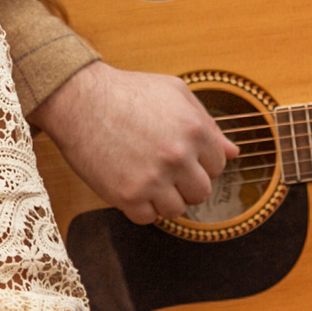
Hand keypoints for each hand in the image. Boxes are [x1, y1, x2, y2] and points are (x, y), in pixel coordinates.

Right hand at [32, 61, 235, 224]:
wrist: (78, 99)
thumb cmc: (127, 92)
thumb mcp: (175, 93)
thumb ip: (208, 124)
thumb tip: (233, 153)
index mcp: (194, 130)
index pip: (218, 166)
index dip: (199, 162)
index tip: (180, 157)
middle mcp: (177, 157)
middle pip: (201, 193)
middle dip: (185, 184)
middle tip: (163, 170)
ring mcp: (152, 179)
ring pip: (176, 210)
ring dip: (163, 198)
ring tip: (145, 176)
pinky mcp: (126, 196)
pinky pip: (147, 218)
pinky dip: (140, 207)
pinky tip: (130, 185)